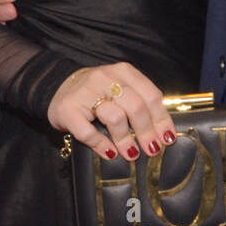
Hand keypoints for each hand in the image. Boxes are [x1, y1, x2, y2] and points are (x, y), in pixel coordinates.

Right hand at [47, 62, 175, 162]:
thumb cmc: (96, 93)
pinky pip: (88, 132)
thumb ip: (139, 103)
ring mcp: (85, 92)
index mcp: (123, 72)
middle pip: (136, 106)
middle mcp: (105, 78)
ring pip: (115, 117)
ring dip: (126, 140)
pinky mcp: (68, 109)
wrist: (58, 88)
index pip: (151, 95)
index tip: (167, 138)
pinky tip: (110, 153)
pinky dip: (101, 145)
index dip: (162, 119)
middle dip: (147, 132)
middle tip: (151, 149)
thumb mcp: (120, 89)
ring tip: (131, 153)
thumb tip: (162, 132)